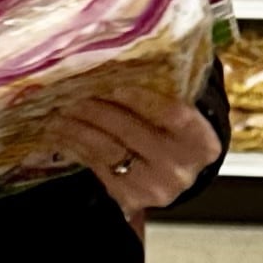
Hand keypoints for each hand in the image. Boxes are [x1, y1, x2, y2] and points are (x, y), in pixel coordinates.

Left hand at [49, 96, 220, 224]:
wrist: (177, 175)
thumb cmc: (174, 135)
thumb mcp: (181, 116)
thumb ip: (164, 93)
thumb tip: (119, 63)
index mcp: (201, 143)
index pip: (171, 114)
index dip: (141, 98)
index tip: (114, 83)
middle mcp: (181, 169)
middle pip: (132, 132)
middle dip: (98, 109)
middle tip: (73, 93)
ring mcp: (155, 188)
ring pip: (108, 151)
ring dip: (78, 128)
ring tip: (60, 111)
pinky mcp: (130, 198)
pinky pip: (97, 167)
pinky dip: (76, 147)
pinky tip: (64, 133)